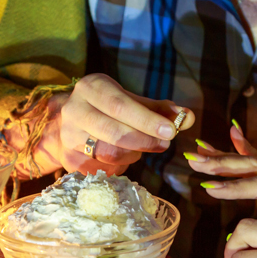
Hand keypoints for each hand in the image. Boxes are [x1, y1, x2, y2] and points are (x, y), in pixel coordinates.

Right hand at [38, 74, 193, 175]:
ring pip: (110, 154)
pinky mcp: (70, 159)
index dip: (147, 120)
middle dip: (145, 140)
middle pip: (114, 133)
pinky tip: (125, 156)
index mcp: (91, 88)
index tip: (171, 130)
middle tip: (165, 143)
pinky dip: (121, 165)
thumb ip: (159, 109)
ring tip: (142, 146)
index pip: (120, 105)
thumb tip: (187, 117)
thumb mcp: (130, 100)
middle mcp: (74, 110)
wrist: (69, 122)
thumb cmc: (107, 108)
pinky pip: (104, 169)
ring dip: (134, 153)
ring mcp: (69, 137)